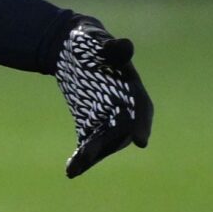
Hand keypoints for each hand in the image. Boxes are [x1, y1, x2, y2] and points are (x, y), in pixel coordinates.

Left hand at [55, 17, 152, 177]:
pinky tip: (71, 171)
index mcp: (132, 89)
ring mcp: (108, 120)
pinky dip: (82, 158)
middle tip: (89, 155)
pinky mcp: (91, 126)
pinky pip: (89, 145)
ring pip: (104, 143)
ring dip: (92, 156)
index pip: (141, 109)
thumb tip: (124, 45)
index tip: (140, 141)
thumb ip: (111, 47)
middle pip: (120, 132)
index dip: (141, 125)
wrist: (71, 51)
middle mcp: (124, 109)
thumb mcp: (98, 41)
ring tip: (75, 168)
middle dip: (107, 145)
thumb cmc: (90, 43)